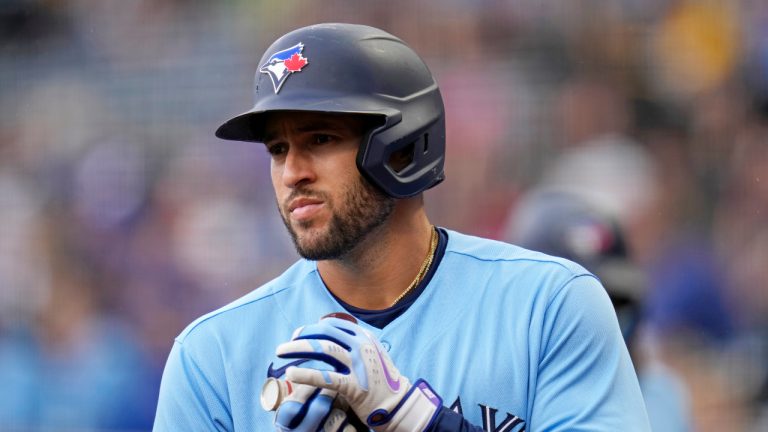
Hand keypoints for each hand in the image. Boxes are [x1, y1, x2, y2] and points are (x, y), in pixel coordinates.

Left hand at [276, 317, 441, 431]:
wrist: (399, 405)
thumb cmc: (381, 382)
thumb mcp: (372, 355)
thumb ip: (355, 345)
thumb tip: (330, 337)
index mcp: (365, 338)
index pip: (333, 325)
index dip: (313, 327)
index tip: (300, 334)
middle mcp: (362, 347)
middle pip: (324, 334)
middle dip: (301, 336)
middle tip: (286, 345)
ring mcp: (359, 365)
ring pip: (322, 350)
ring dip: (297, 349)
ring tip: (281, 352)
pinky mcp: (354, 386)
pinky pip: (325, 377)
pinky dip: (305, 374)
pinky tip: (291, 373)